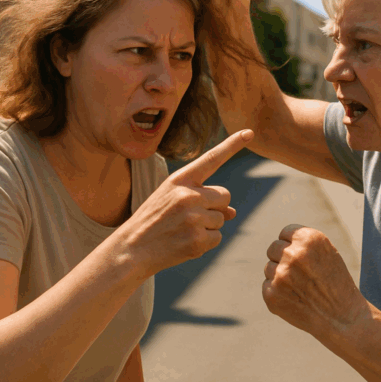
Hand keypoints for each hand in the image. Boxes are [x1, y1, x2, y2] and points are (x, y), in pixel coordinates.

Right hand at [120, 129, 253, 276]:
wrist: (131, 249)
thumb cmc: (152, 221)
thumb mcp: (170, 200)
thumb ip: (200, 199)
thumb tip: (232, 212)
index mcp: (180, 180)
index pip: (211, 159)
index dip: (232, 144)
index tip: (249, 132)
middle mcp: (188, 195)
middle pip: (225, 195)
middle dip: (215, 206)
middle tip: (189, 216)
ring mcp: (193, 218)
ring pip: (222, 219)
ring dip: (208, 226)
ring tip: (182, 230)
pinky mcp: (197, 240)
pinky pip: (217, 238)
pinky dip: (205, 243)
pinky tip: (184, 243)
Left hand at [262, 225, 369, 340]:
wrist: (342, 317)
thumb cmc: (335, 283)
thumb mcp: (326, 252)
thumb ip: (302, 243)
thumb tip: (278, 242)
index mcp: (308, 239)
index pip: (285, 232)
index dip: (293, 244)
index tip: (302, 256)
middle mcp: (293, 254)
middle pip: (273, 248)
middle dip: (283, 259)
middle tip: (301, 274)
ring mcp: (280, 275)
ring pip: (269, 267)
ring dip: (280, 276)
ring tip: (301, 288)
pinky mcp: (271, 293)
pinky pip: (267, 285)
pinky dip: (277, 292)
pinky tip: (295, 299)